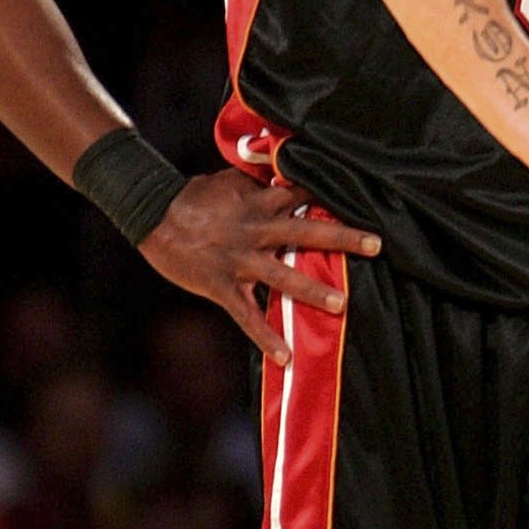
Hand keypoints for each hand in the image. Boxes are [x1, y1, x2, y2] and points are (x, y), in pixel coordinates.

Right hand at [140, 168, 380, 361]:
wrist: (151, 214)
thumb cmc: (192, 197)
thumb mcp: (229, 181)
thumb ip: (259, 182)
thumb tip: (282, 171)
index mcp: (260, 203)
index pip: (304, 195)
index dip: (333, 196)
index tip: (366, 197)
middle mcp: (256, 230)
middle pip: (307, 231)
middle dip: (343, 238)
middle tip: (377, 244)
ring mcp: (240, 260)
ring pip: (283, 276)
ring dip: (313, 291)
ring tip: (341, 304)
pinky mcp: (223, 286)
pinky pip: (248, 315)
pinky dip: (266, 337)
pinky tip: (285, 357)